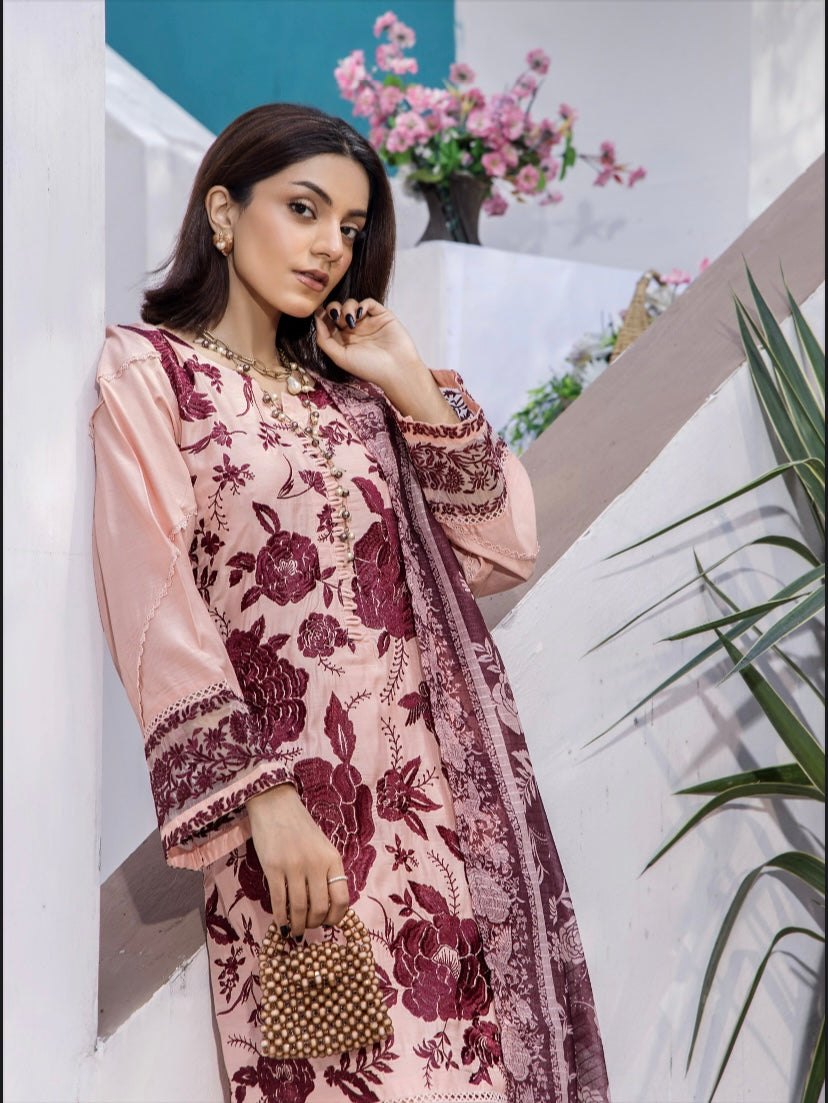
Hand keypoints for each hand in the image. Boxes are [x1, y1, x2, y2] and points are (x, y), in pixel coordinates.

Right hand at [245, 783, 348, 938]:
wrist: (275, 804)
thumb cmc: (300, 828)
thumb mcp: (322, 847)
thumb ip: (326, 872)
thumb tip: (325, 907)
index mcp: (332, 859)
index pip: (342, 899)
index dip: (335, 918)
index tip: (327, 923)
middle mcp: (316, 864)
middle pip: (319, 908)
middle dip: (313, 924)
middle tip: (308, 927)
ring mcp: (294, 866)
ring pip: (299, 909)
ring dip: (297, 925)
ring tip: (295, 930)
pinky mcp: (273, 867)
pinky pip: (279, 901)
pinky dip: (280, 918)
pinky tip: (280, 923)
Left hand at [315, 299, 458, 424]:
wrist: (396, 369)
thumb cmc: (369, 368)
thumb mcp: (340, 357)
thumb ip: (325, 340)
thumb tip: (316, 320)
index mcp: (343, 340)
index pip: (328, 322)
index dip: (322, 316)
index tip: (319, 313)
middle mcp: (354, 330)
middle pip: (337, 310)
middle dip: (333, 309)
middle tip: (336, 318)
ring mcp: (368, 322)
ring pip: (351, 304)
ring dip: (347, 308)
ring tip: (351, 322)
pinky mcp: (381, 316)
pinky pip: (368, 302)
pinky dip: (362, 305)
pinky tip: (360, 314)